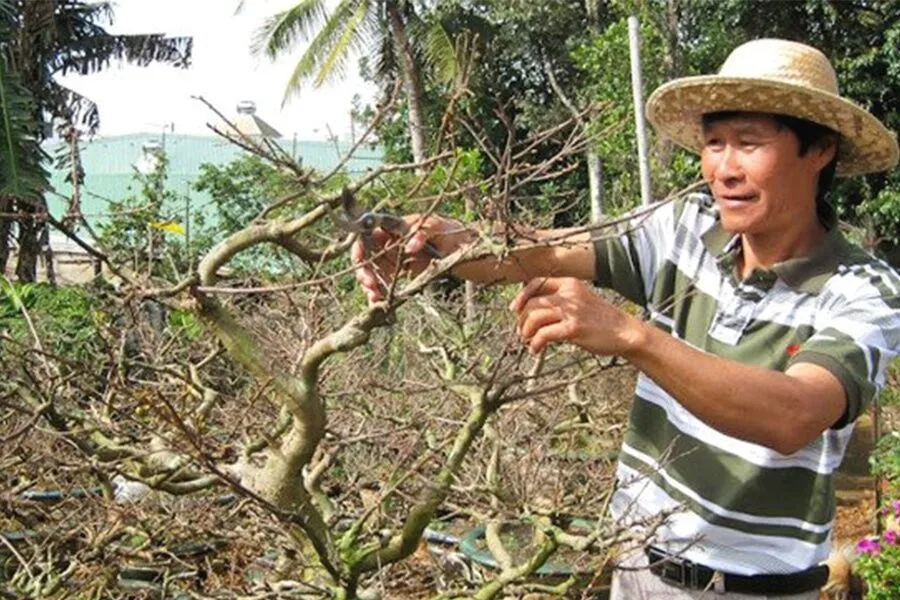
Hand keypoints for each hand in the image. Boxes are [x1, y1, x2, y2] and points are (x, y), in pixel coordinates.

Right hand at [352, 214, 469, 303]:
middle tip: (370, 283)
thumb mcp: (435, 226)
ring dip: (369, 286)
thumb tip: (409, 247)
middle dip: (364, 271)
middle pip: (365, 258)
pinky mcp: (398, 275)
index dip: (360, 247)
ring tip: (375, 297)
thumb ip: (421, 233)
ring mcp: (392, 261)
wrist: (462, 248)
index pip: (366, 236)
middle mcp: (387, 244)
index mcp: (391, 228)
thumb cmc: (447, 230)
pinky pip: (383, 285)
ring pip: (372, 273)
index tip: (361, 260)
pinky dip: (379, 295)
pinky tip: (379, 303)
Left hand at [509, 277, 643, 355]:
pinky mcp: (574, 328)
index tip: (515, 309)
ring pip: (534, 317)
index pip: (536, 282)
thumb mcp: (581, 301)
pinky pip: (544, 334)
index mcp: (569, 284)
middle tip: (522, 332)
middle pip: (532, 302)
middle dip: (522, 319)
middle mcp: (569, 295)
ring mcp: (572, 311)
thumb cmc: (602, 319)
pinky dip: (535, 343)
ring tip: (529, 341)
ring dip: (526, 332)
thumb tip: (533, 310)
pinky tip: (536, 350)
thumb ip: (561, 301)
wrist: (625, 332)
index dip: (522, 296)